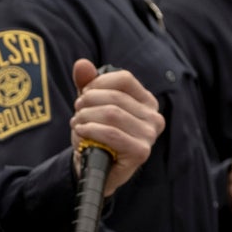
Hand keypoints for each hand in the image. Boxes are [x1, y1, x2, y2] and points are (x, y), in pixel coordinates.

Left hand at [69, 60, 165, 195]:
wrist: (96, 167)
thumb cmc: (97, 133)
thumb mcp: (91, 105)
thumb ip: (87, 83)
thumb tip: (81, 64)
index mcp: (146, 101)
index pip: (124, 79)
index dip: (98, 83)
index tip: (84, 93)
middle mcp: (154, 117)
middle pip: (115, 97)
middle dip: (88, 102)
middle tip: (77, 111)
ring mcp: (150, 135)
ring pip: (112, 114)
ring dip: (86, 117)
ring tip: (77, 123)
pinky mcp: (141, 152)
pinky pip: (111, 134)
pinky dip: (91, 131)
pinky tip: (82, 132)